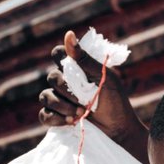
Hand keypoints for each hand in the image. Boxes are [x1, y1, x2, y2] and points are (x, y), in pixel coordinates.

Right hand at [38, 30, 149, 163]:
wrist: (118, 129)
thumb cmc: (115, 101)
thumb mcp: (104, 77)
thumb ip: (86, 59)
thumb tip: (69, 33)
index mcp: (76, 68)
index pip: (58, 54)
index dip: (61, 57)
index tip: (73, 69)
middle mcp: (64, 82)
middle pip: (52, 77)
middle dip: (68, 90)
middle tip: (84, 100)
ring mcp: (58, 100)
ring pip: (45, 96)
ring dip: (62, 106)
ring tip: (81, 114)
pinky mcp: (56, 118)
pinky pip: (44, 115)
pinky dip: (55, 119)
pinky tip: (71, 122)